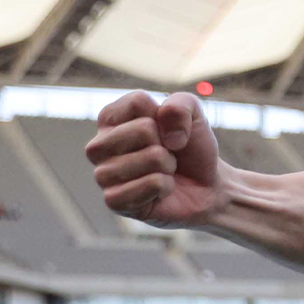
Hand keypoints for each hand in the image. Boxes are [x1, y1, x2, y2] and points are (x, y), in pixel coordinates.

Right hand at [83, 91, 224, 228]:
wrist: (204, 187)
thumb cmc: (190, 148)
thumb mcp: (194, 114)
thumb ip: (180, 104)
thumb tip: (159, 122)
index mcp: (110, 119)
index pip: (137, 102)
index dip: (164, 117)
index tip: (166, 130)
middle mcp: (99, 145)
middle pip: (143, 129)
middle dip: (168, 143)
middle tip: (167, 154)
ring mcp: (103, 175)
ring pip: (151, 158)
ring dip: (169, 165)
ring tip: (164, 171)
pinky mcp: (114, 201)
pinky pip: (151, 184)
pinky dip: (166, 186)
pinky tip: (160, 191)